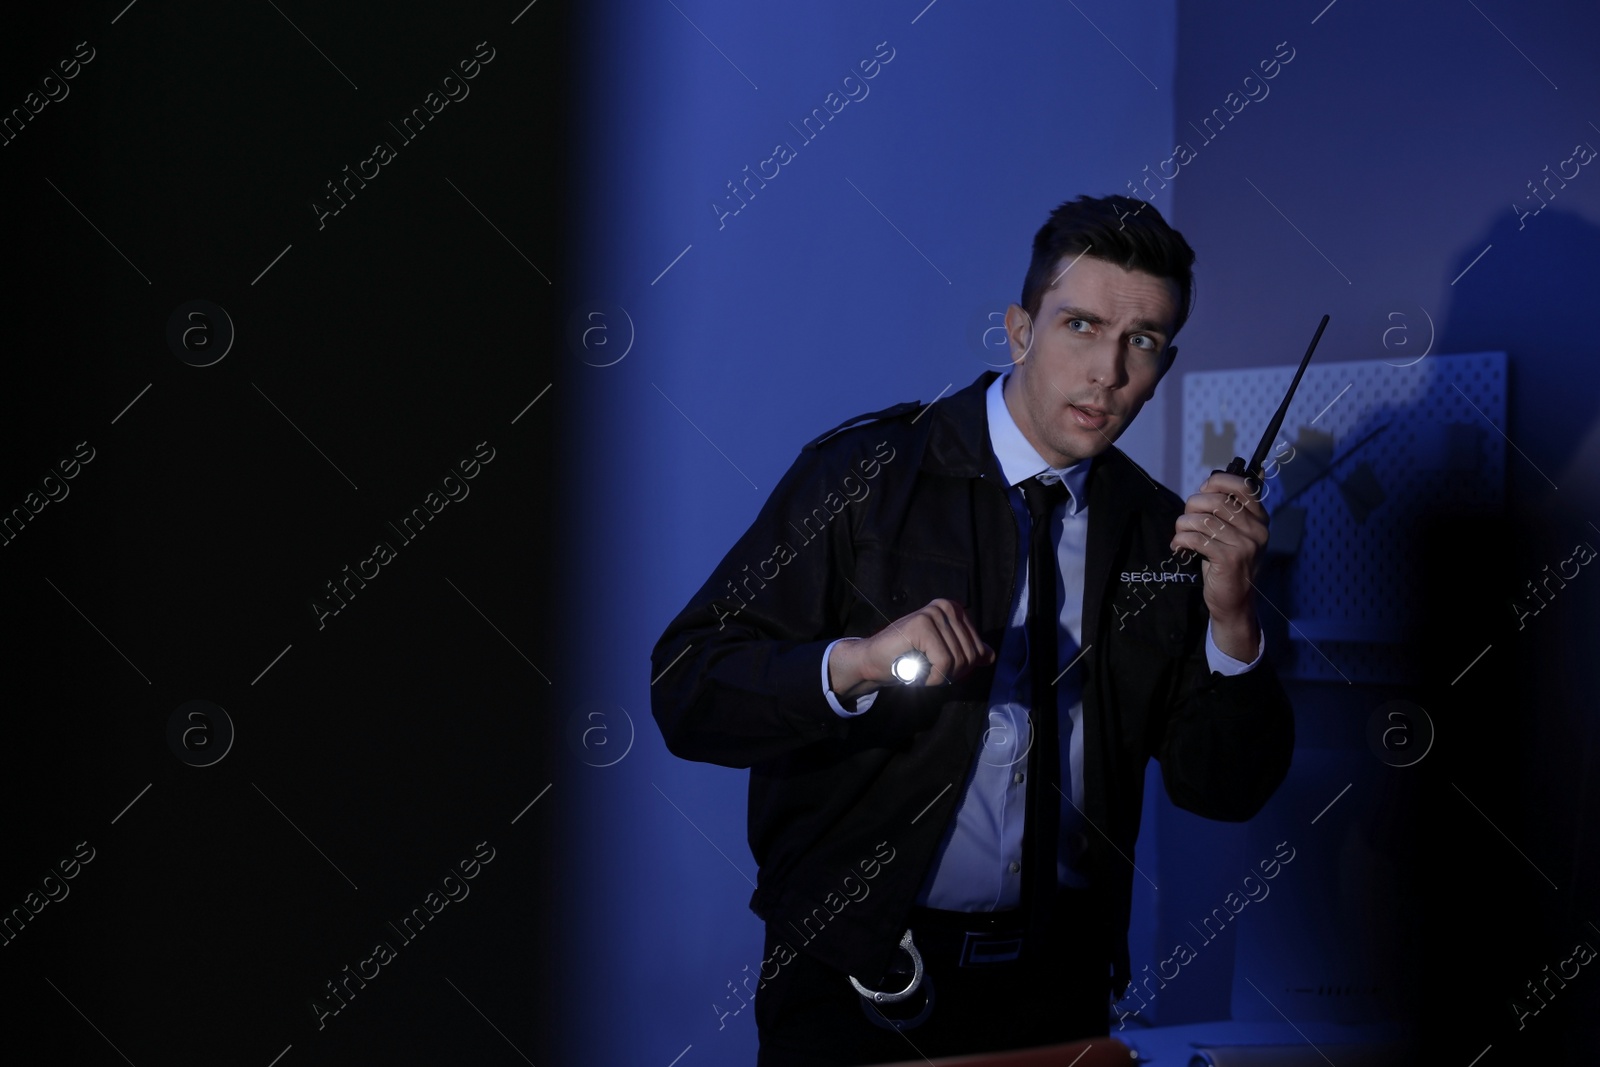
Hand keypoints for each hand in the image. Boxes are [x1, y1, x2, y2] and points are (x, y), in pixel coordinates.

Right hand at [829, 598, 995, 698]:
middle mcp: (946, 606)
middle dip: (950, 674)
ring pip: (958, 661)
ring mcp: (933, 613)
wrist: (874, 662)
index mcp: (953, 609)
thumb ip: (966, 652)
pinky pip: (944, 663)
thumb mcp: (942, 654)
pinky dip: (931, 677)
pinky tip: (915, 672)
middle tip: (927, 671)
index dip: (961, 668)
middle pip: (970, 656)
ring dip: (939, 677)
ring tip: (919, 669)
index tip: (938, 666)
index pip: (978, 649)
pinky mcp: (923, 625)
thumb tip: (991, 655)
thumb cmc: (907, 659)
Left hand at [1170, 472, 1267, 658]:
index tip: (1203, 491)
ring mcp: (1245, 545)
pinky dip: (1180, 540)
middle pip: (1216, 501)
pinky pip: (1196, 538)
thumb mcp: (1233, 533)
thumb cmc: (1226, 563)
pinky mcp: (1229, 559)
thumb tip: (1213, 479)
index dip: (1218, 482)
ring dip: (1183, 525)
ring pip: (1203, 519)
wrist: (1234, 601)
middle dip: (1192, 506)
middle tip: (1186, 520)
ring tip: (1180, 535)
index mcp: (1260, 518)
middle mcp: (1257, 530)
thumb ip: (1227, 509)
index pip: (1244, 485)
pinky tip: (1179, 548)